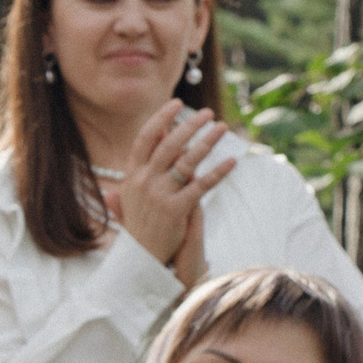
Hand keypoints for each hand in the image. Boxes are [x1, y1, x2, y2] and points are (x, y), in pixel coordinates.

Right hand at [113, 104, 231, 274]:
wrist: (141, 258)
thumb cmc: (141, 222)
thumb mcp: (135, 191)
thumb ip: (144, 161)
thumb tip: (157, 132)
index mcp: (131, 176)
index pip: (144, 139)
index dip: (160, 119)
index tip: (176, 104)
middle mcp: (142, 183)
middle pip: (168, 145)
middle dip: (189, 126)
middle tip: (207, 113)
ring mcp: (158, 196)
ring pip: (186, 162)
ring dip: (206, 142)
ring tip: (222, 127)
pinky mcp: (176, 210)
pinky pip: (201, 186)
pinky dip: (218, 173)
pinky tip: (231, 161)